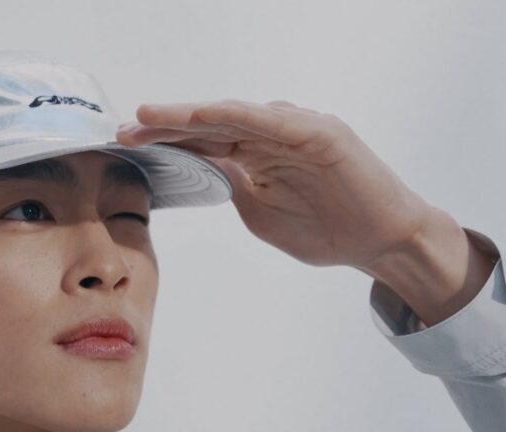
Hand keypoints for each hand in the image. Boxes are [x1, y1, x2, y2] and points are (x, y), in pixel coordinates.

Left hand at [115, 99, 439, 270]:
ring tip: (151, 116)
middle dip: (165, 125)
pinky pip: (272, 120)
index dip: (165, 142)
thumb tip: (198, 169)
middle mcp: (272, 136)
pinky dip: (237, 115)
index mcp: (257, 156)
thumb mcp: (261, 213)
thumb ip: (232, 187)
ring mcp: (295, 131)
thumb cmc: (327, 230)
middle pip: (209, 125)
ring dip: (190, 115)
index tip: (126, 144)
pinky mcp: (320, 133)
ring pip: (234, 117)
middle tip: (124, 127)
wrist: (381, 242)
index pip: (203, 143)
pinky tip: (204, 116)